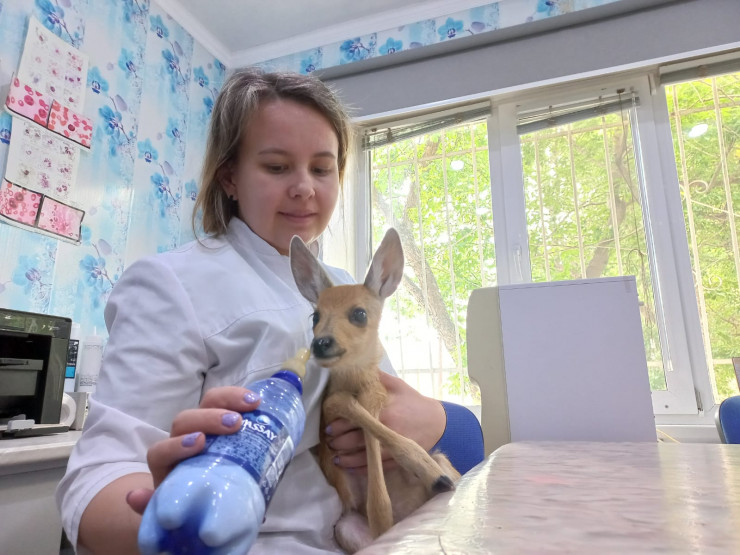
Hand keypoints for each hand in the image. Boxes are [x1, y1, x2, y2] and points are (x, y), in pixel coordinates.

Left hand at [125, 386, 260, 514]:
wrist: (207, 501)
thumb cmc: (189, 505)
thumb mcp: (173, 509)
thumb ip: (154, 506)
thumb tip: (135, 497)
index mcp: (166, 466)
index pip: (160, 450)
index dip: (175, 445)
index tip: (199, 444)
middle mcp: (182, 442)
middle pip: (185, 420)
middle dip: (208, 418)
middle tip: (234, 424)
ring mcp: (204, 428)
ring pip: (206, 403)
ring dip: (227, 399)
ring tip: (252, 406)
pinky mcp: (223, 423)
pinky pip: (227, 404)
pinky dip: (240, 398)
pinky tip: (257, 401)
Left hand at [326, 372, 445, 471]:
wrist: (438, 423)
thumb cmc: (414, 402)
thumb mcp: (397, 386)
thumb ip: (377, 378)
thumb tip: (358, 366)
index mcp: (382, 411)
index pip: (352, 419)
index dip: (337, 424)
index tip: (328, 426)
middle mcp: (385, 430)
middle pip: (353, 440)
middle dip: (337, 441)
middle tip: (329, 440)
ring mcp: (390, 447)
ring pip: (361, 457)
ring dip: (344, 458)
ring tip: (335, 456)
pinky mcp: (395, 460)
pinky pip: (373, 467)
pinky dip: (358, 469)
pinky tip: (348, 466)